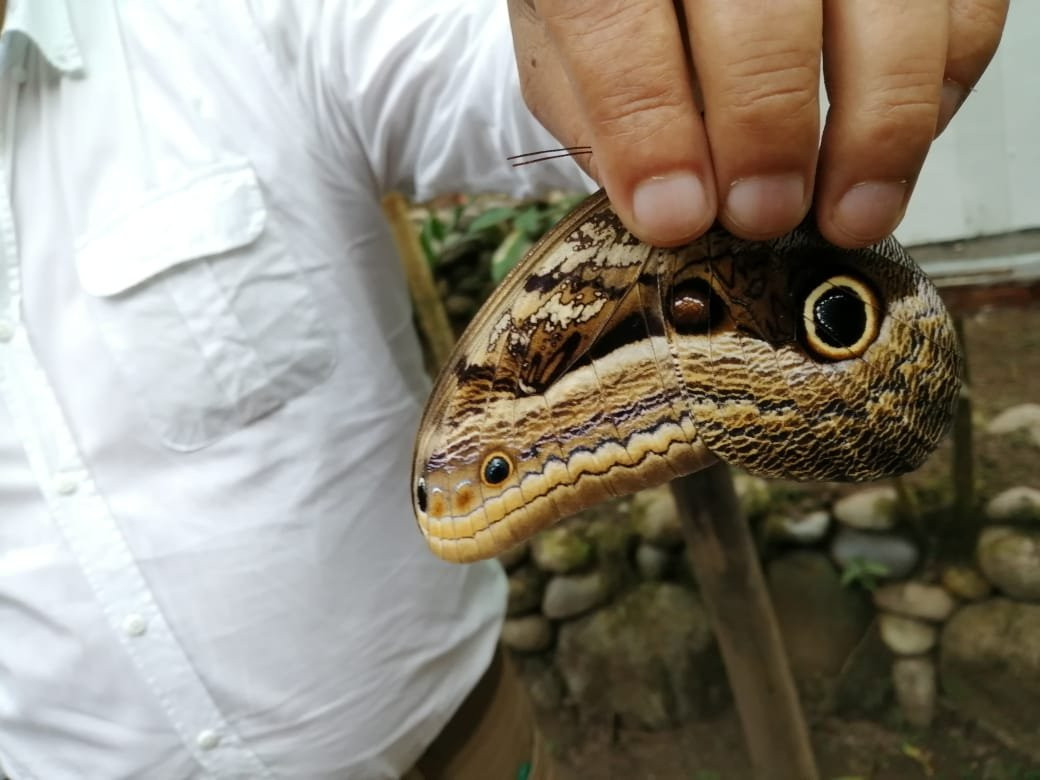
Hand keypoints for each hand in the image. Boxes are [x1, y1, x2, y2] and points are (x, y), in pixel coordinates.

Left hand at [508, 0, 1007, 247]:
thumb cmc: (622, 3)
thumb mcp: (572, 49)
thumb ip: (603, 116)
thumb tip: (667, 206)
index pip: (616, 21)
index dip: (649, 127)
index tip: (676, 216)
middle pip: (760, 10)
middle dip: (766, 129)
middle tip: (763, 214)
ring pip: (887, 8)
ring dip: (877, 125)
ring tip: (849, 212)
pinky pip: (961, 8)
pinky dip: (941, 85)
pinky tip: (894, 146)